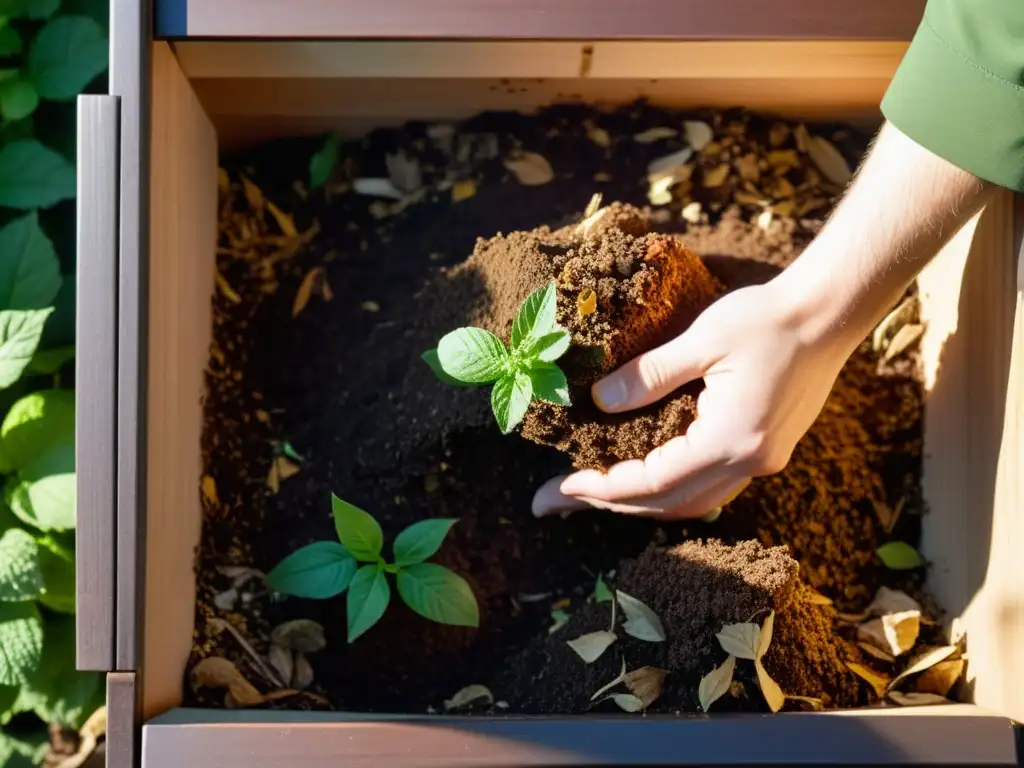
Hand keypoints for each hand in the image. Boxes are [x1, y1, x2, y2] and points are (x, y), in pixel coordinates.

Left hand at [531, 276, 854, 518]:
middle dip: (609, 504)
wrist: (830, 313)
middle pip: (669, 504)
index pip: (653, 481)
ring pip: (692, 502)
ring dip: (640, 503)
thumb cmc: (767, 318)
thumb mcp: (702, 340)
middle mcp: (750, 462)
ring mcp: (762, 461)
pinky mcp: (767, 450)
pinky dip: (671, 489)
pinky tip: (644, 479)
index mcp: (732, 439)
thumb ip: (648, 376)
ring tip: (591, 495)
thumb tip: (599, 403)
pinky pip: (711, 486)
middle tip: (555, 502)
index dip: (601, 487)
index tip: (559, 488)